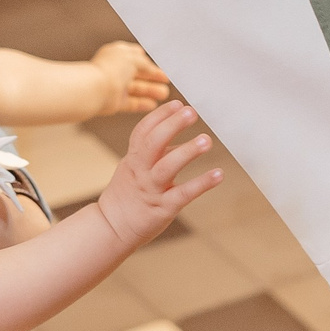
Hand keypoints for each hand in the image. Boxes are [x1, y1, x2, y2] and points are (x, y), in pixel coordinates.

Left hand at [88, 41, 170, 114]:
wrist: (95, 88)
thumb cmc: (111, 68)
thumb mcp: (135, 59)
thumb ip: (146, 64)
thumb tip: (152, 69)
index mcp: (118, 54)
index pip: (136, 57)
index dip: (149, 63)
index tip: (162, 70)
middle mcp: (116, 69)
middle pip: (138, 74)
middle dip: (153, 78)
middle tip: (166, 83)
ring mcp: (115, 86)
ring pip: (136, 89)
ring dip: (151, 91)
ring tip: (164, 94)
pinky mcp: (114, 102)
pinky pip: (130, 103)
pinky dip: (142, 104)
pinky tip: (153, 105)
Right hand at [95, 102, 222, 247]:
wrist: (111, 228)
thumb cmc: (127, 196)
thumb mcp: (134, 168)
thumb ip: (154, 153)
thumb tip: (176, 138)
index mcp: (133, 159)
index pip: (142, 131)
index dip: (159, 116)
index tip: (177, 103)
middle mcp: (140, 171)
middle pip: (153, 143)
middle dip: (171, 125)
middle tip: (191, 112)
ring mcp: (151, 190)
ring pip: (166, 167)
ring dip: (187, 152)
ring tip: (206, 140)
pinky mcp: (163, 208)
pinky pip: (183, 194)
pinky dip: (201, 183)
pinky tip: (218, 174)